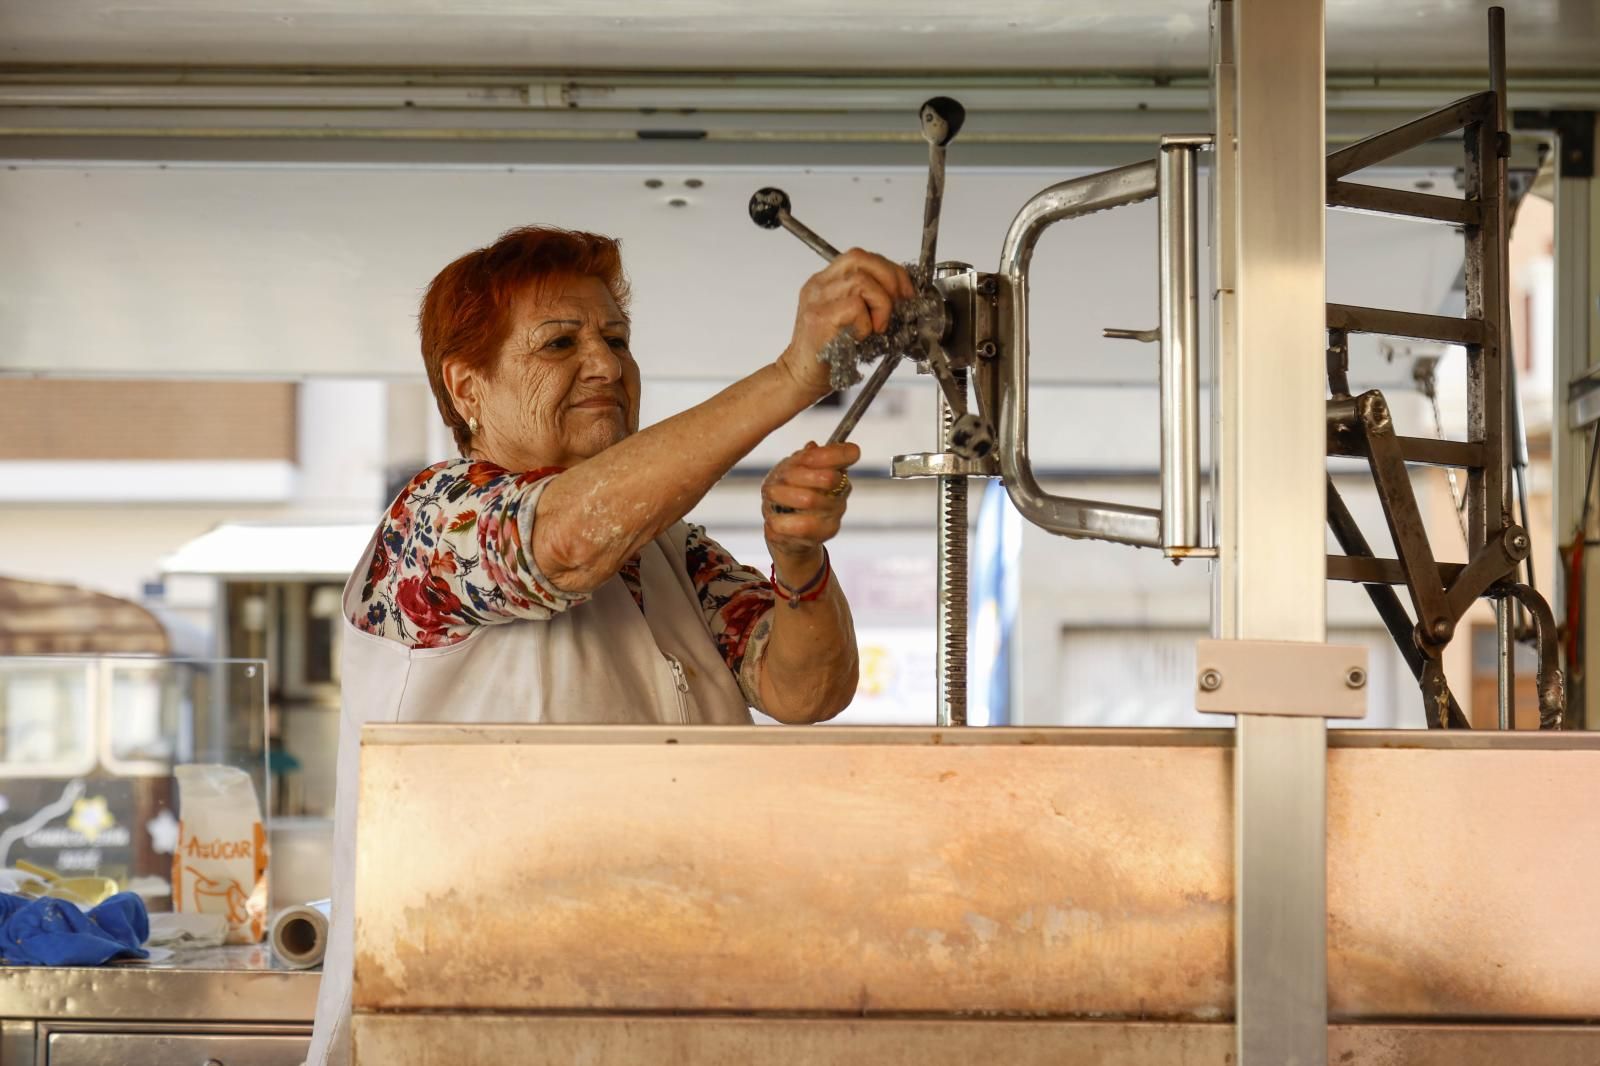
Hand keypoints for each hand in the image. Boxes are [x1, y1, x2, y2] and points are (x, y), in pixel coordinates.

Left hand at [762, 441, 859, 576]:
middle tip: (776, 480)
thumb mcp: (792, 471)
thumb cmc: (790, 496)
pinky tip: (774, 520)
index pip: (849, 454)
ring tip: (770, 499)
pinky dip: (774, 522)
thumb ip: (804, 458)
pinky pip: (792, 525)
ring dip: (780, 496)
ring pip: (809, 500)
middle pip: (827, 477)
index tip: (805, 456)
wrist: (787, 537)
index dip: (828, 452)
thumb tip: (812, 447)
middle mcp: (840, 498)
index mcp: (838, 475)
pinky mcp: (816, 541)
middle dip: (794, 475)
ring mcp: (832, 520)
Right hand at [777, 250, 914, 397]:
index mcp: (826, 281)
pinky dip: (866, 324)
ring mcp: (817, 299)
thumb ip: (870, 301)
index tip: (904, 292)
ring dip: (881, 305)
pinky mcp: (819, 318)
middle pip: (860, 259)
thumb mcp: (853, 320)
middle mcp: (819, 285)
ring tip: (878, 327)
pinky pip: (854, 307)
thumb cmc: (830, 354)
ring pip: (861, 281)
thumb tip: (904, 296)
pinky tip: (860, 337)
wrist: (801, 378)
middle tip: (899, 305)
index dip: (889, 270)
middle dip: (890, 280)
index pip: (861, 257)